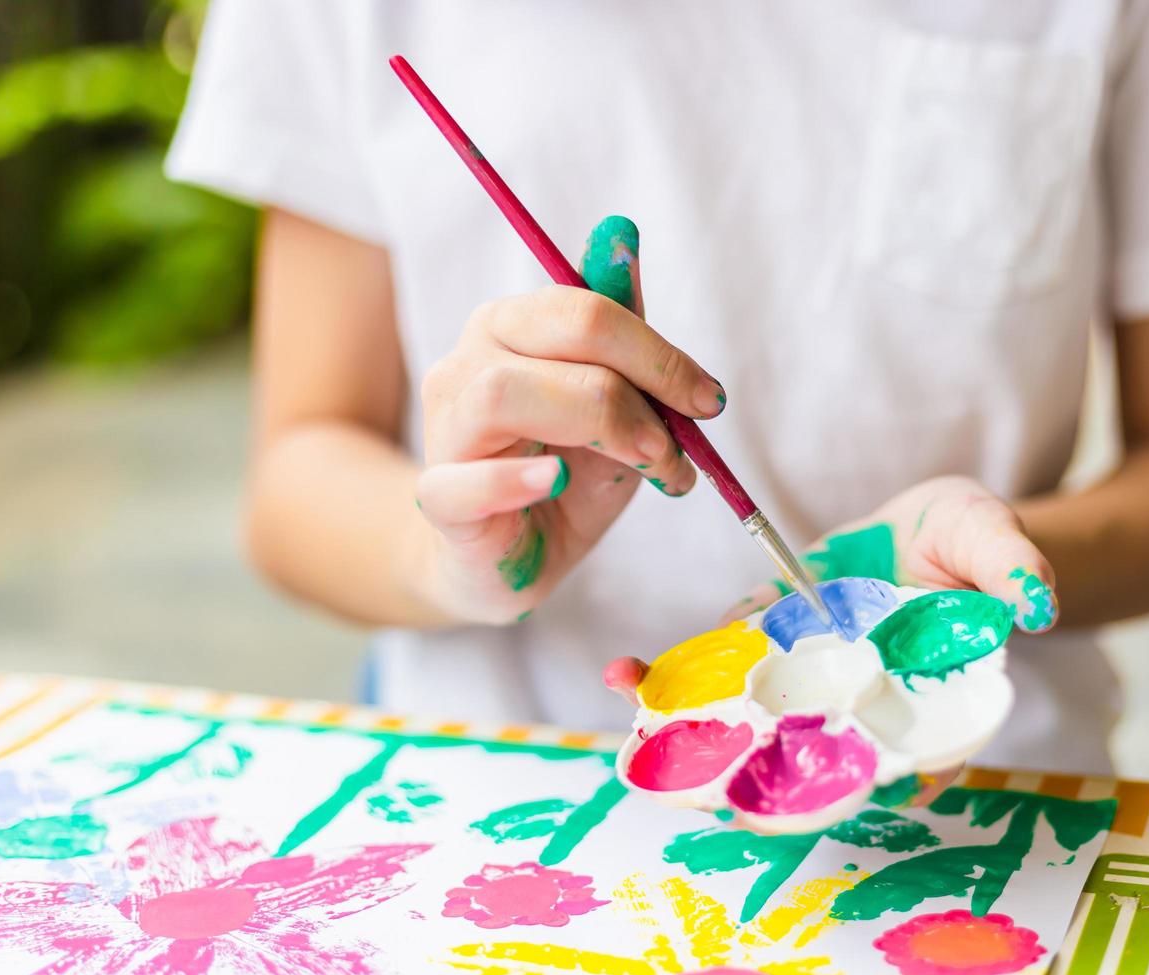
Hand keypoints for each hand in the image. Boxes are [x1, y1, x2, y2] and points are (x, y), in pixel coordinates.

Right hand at [414, 217, 725, 624]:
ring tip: (647, 466)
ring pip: (503, 392)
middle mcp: (468, 362)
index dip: (657, 350)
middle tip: (683, 442)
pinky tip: (555, 482)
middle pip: (554, 333)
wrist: (508, 561)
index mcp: (511, 328)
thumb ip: (621, 337)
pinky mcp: (439, 500)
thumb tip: (626, 238)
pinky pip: (462, 482)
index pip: (585, 306)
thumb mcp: (611, 406)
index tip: (709, 399)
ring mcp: (444, 429)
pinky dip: (512, 480)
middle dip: (641, 382)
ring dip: (599, 425)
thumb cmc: (563, 477)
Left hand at [604, 476, 1056, 804]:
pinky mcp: (771, 639)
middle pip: (808, 753)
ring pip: (752, 716)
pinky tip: (629, 674)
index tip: (813, 797)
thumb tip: (1035, 604)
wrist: (930, 525)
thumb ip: (1016, 568)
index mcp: (922, 700)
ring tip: (639, 734)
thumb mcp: (997, 540)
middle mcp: (857, 700)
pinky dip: (677, 673)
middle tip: (699, 791)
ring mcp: (809, 674)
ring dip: (695, 731)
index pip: (897, 757)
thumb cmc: (973, 542)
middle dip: (753, 775)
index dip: (861, 780)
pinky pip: (722, 661)